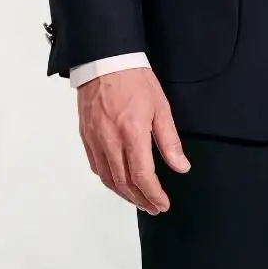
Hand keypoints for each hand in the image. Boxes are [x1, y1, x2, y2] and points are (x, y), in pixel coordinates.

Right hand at [77, 66, 190, 213]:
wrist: (105, 61)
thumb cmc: (136, 80)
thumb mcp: (161, 107)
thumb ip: (169, 141)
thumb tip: (181, 167)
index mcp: (132, 133)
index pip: (142, 176)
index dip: (153, 194)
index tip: (163, 204)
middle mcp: (110, 141)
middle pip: (124, 183)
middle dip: (140, 200)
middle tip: (153, 207)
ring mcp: (95, 140)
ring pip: (107, 178)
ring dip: (123, 194)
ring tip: (138, 200)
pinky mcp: (86, 136)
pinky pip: (96, 166)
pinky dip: (108, 180)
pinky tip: (118, 182)